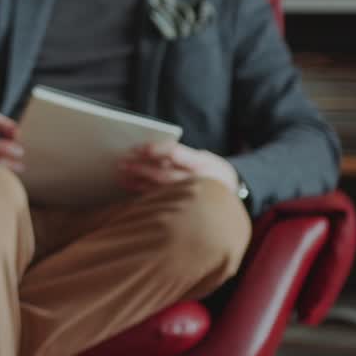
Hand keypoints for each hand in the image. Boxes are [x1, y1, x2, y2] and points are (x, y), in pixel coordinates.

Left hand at [115, 141, 237, 193]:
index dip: (155, 149)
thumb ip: (182, 155)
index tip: (139, 147)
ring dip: (138, 181)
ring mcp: (190, 196)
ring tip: (122, 173)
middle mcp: (196, 180)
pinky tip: (130, 185)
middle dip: (141, 167)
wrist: (233, 193)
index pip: (175, 153)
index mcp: (201, 163)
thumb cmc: (212, 170)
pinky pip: (160, 199)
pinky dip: (143, 192)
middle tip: (123, 162)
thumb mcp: (204, 158)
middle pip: (164, 173)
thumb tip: (148, 151)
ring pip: (159, 188)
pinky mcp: (184, 207)